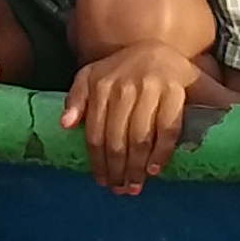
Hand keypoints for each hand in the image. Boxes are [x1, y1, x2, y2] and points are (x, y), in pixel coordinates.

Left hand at [61, 42, 202, 195]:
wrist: (161, 51)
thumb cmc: (122, 71)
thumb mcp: (92, 76)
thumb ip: (76, 98)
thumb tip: (64, 125)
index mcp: (101, 84)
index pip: (95, 132)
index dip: (97, 161)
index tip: (101, 181)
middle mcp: (124, 86)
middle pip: (117, 139)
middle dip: (117, 170)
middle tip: (119, 190)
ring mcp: (151, 87)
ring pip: (140, 137)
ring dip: (136, 167)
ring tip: (135, 186)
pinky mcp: (175, 91)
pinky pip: (167, 129)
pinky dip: (161, 152)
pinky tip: (154, 169)